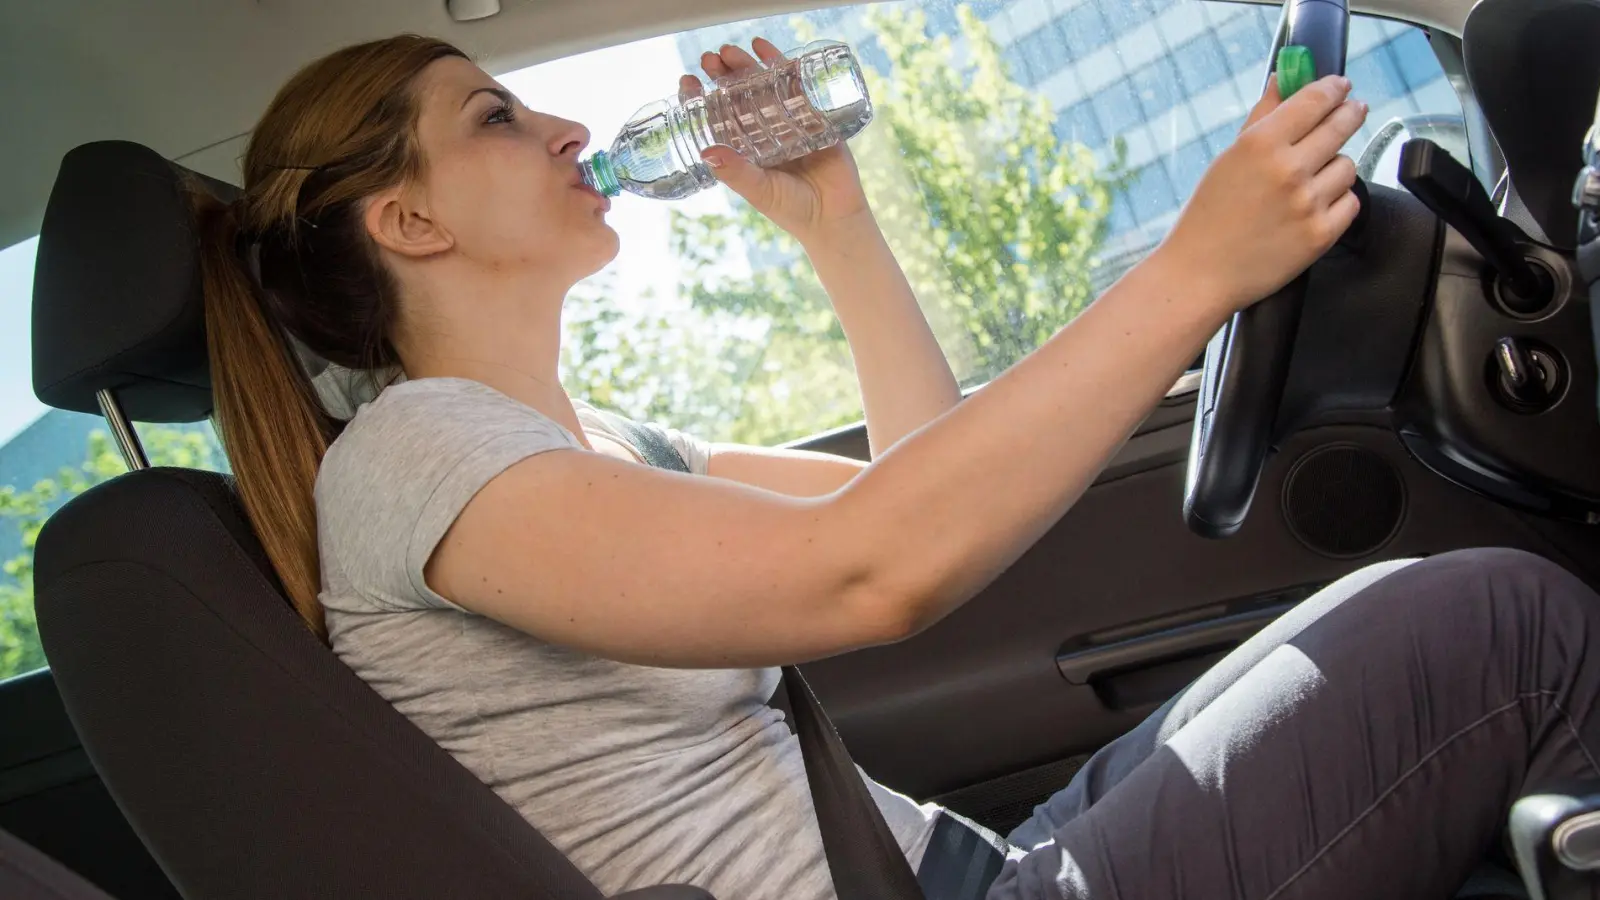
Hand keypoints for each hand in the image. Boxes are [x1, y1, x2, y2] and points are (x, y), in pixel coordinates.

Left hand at [684, 38, 871, 244]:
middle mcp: (762, 132)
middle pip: (737, 95)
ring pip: (763, 86)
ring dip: (747, 66)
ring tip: (730, 51)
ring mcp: (787, 122)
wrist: (835, 217)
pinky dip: (784, 66)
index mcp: (743, 149)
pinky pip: (797, 86)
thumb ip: (737, 173)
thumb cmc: (792, 209)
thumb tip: (707, 152)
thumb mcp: (759, 192)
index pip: (716, 118)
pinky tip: (768, 50)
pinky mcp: (813, 116)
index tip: (688, 82)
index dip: (699, 99)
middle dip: (722, 75)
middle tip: (710, 59)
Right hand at [1154, 74, 1367, 314]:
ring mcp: (1307, 203)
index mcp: (1260, 145)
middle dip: (1349, 113)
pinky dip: (1337, 202)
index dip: (1334, 88)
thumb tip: (1282, 80)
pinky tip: (1314, 207)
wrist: (1199, 275)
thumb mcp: (1228, 160)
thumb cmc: (1207, 217)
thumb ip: (1261, 117)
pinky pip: (1350, 202)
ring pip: (1348, 165)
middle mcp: (1288, 170)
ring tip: (1312, 180)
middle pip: (1341, 125)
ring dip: (1335, 167)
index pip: (1315, 100)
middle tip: (1351, 111)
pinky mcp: (1321, 234)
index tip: (1340, 86)